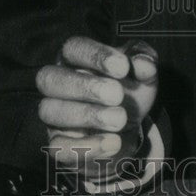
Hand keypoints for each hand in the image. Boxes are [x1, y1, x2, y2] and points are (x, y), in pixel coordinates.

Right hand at [35, 36, 157, 182]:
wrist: (128, 130)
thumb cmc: (129, 91)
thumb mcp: (143, 73)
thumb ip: (145, 60)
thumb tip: (143, 64)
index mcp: (76, 59)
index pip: (73, 48)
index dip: (95, 55)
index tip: (123, 67)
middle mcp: (57, 84)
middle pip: (50, 78)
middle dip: (85, 86)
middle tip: (118, 95)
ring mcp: (54, 115)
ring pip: (49, 111)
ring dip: (87, 115)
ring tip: (120, 119)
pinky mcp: (59, 145)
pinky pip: (58, 147)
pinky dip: (86, 146)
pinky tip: (114, 143)